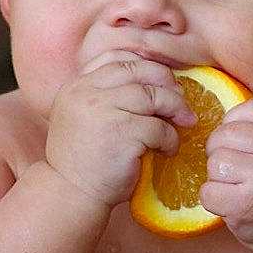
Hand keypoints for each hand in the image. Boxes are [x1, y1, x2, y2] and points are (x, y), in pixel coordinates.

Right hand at [44, 54, 194, 209]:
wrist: (70, 195)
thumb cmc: (83, 160)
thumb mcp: (83, 118)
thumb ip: (103, 96)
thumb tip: (153, 81)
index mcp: (76, 86)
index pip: (115, 57)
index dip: (144, 65)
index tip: (160, 81)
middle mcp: (86, 92)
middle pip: (139, 71)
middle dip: (166, 82)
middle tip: (180, 100)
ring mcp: (103, 110)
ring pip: (154, 96)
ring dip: (175, 109)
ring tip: (182, 124)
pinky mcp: (122, 133)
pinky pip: (159, 127)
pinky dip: (171, 139)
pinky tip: (167, 150)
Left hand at [198, 100, 252, 252]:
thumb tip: (218, 106)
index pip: (246, 109)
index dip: (233, 125)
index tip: (240, 145)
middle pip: (223, 135)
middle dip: (220, 153)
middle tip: (235, 173)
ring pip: (214, 163)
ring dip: (217, 179)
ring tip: (236, 189)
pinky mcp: (247, 204)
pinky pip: (208, 191)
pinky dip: (212, 200)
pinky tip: (229, 205)